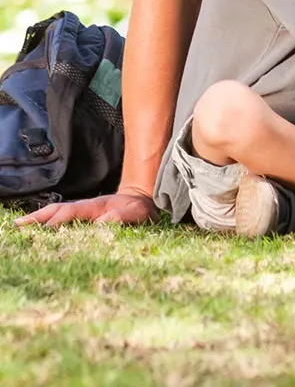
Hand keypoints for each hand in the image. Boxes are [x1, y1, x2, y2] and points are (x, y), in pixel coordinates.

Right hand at [16, 188, 158, 226]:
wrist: (142, 200)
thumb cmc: (139, 209)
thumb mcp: (136, 213)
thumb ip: (121, 217)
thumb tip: (100, 224)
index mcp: (94, 206)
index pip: (71, 212)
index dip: (57, 220)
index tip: (43, 230)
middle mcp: (84, 207)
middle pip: (56, 210)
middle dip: (37, 217)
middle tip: (17, 226)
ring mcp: (81, 211)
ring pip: (55, 213)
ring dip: (37, 219)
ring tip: (17, 226)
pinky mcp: (81, 217)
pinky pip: (59, 218)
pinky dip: (45, 221)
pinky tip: (34, 229)